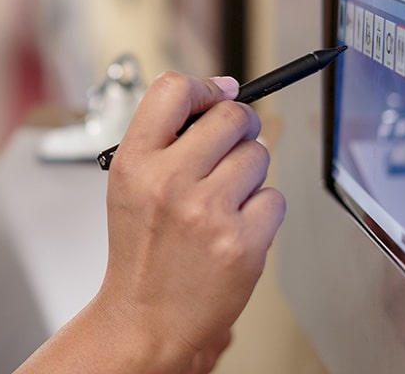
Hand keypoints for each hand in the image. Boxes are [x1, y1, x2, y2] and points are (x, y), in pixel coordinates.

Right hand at [93, 72, 285, 370]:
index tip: (216, 96)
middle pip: (232, 117)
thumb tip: (226, 90)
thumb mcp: (129, 181)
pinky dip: (262, 211)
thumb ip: (167, 134)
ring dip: (250, 173)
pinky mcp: (242, 242)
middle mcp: (169, 181)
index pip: (174, 89)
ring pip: (259, 156)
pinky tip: (235, 227)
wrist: (146, 316)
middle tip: (230, 147)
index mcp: (135, 161)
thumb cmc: (141, 248)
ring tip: (224, 199)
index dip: (205, 87)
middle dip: (240, 128)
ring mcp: (207, 213)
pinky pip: (274, 199)